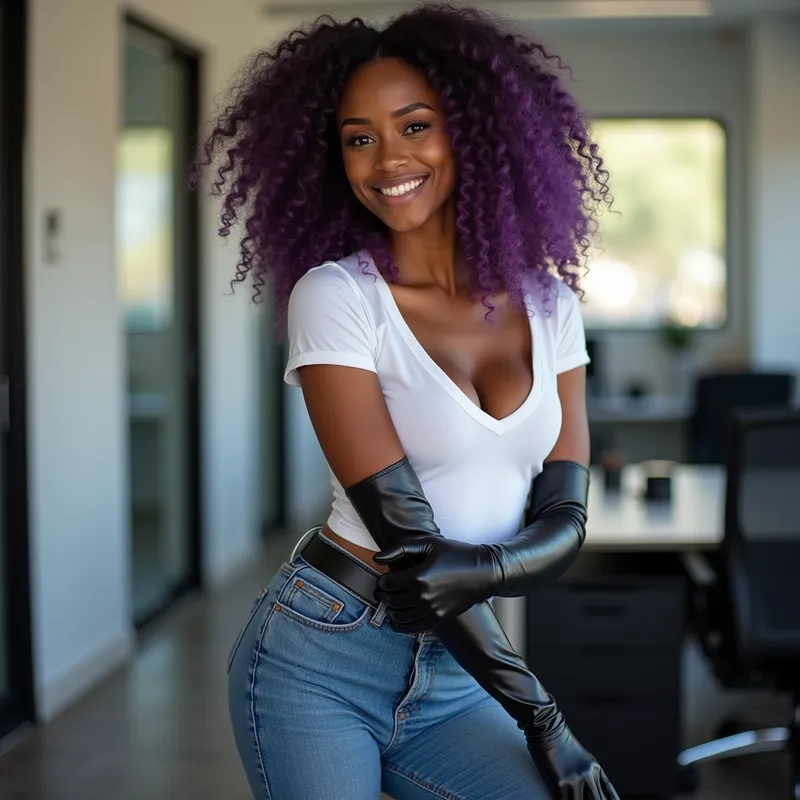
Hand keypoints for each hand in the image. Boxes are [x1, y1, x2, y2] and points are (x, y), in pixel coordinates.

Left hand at [373, 537, 502, 631]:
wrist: (483, 572)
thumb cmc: (455, 553)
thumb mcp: (428, 544)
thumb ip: (400, 550)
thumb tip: (377, 559)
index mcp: (418, 578)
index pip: (387, 584)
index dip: (382, 580)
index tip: (386, 576)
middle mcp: (423, 598)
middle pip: (390, 601)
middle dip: (384, 594)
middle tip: (386, 588)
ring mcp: (431, 612)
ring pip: (397, 617)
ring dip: (390, 609)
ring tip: (393, 600)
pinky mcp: (438, 620)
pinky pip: (411, 628)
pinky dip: (399, 625)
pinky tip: (398, 617)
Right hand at [525, 716, 619, 799]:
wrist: (546, 726)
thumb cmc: (559, 739)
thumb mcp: (581, 756)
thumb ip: (589, 773)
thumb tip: (592, 790)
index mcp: (594, 768)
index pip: (609, 793)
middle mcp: (588, 775)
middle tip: (585, 799)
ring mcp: (575, 780)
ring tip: (572, 798)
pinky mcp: (560, 784)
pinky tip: (561, 799)